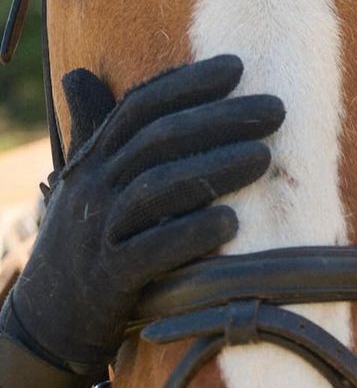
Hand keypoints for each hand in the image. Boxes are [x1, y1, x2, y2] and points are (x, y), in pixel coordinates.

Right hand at [5, 55, 283, 374]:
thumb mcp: (84, 182)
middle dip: (220, 119)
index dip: (187, 83)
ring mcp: (98, 234)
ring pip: (157, 190)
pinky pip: (152, 252)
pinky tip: (231, 223)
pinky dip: (191, 235)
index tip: (237, 67)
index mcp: (93, 160)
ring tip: (265, 157)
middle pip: (157, 141)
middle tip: (276, 109)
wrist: (49, 320)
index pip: (139, 108)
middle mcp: (93, 189)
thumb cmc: (85, 240)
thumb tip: (79, 73)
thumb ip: (94, 130)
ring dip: (214, 170)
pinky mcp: (111, 279)